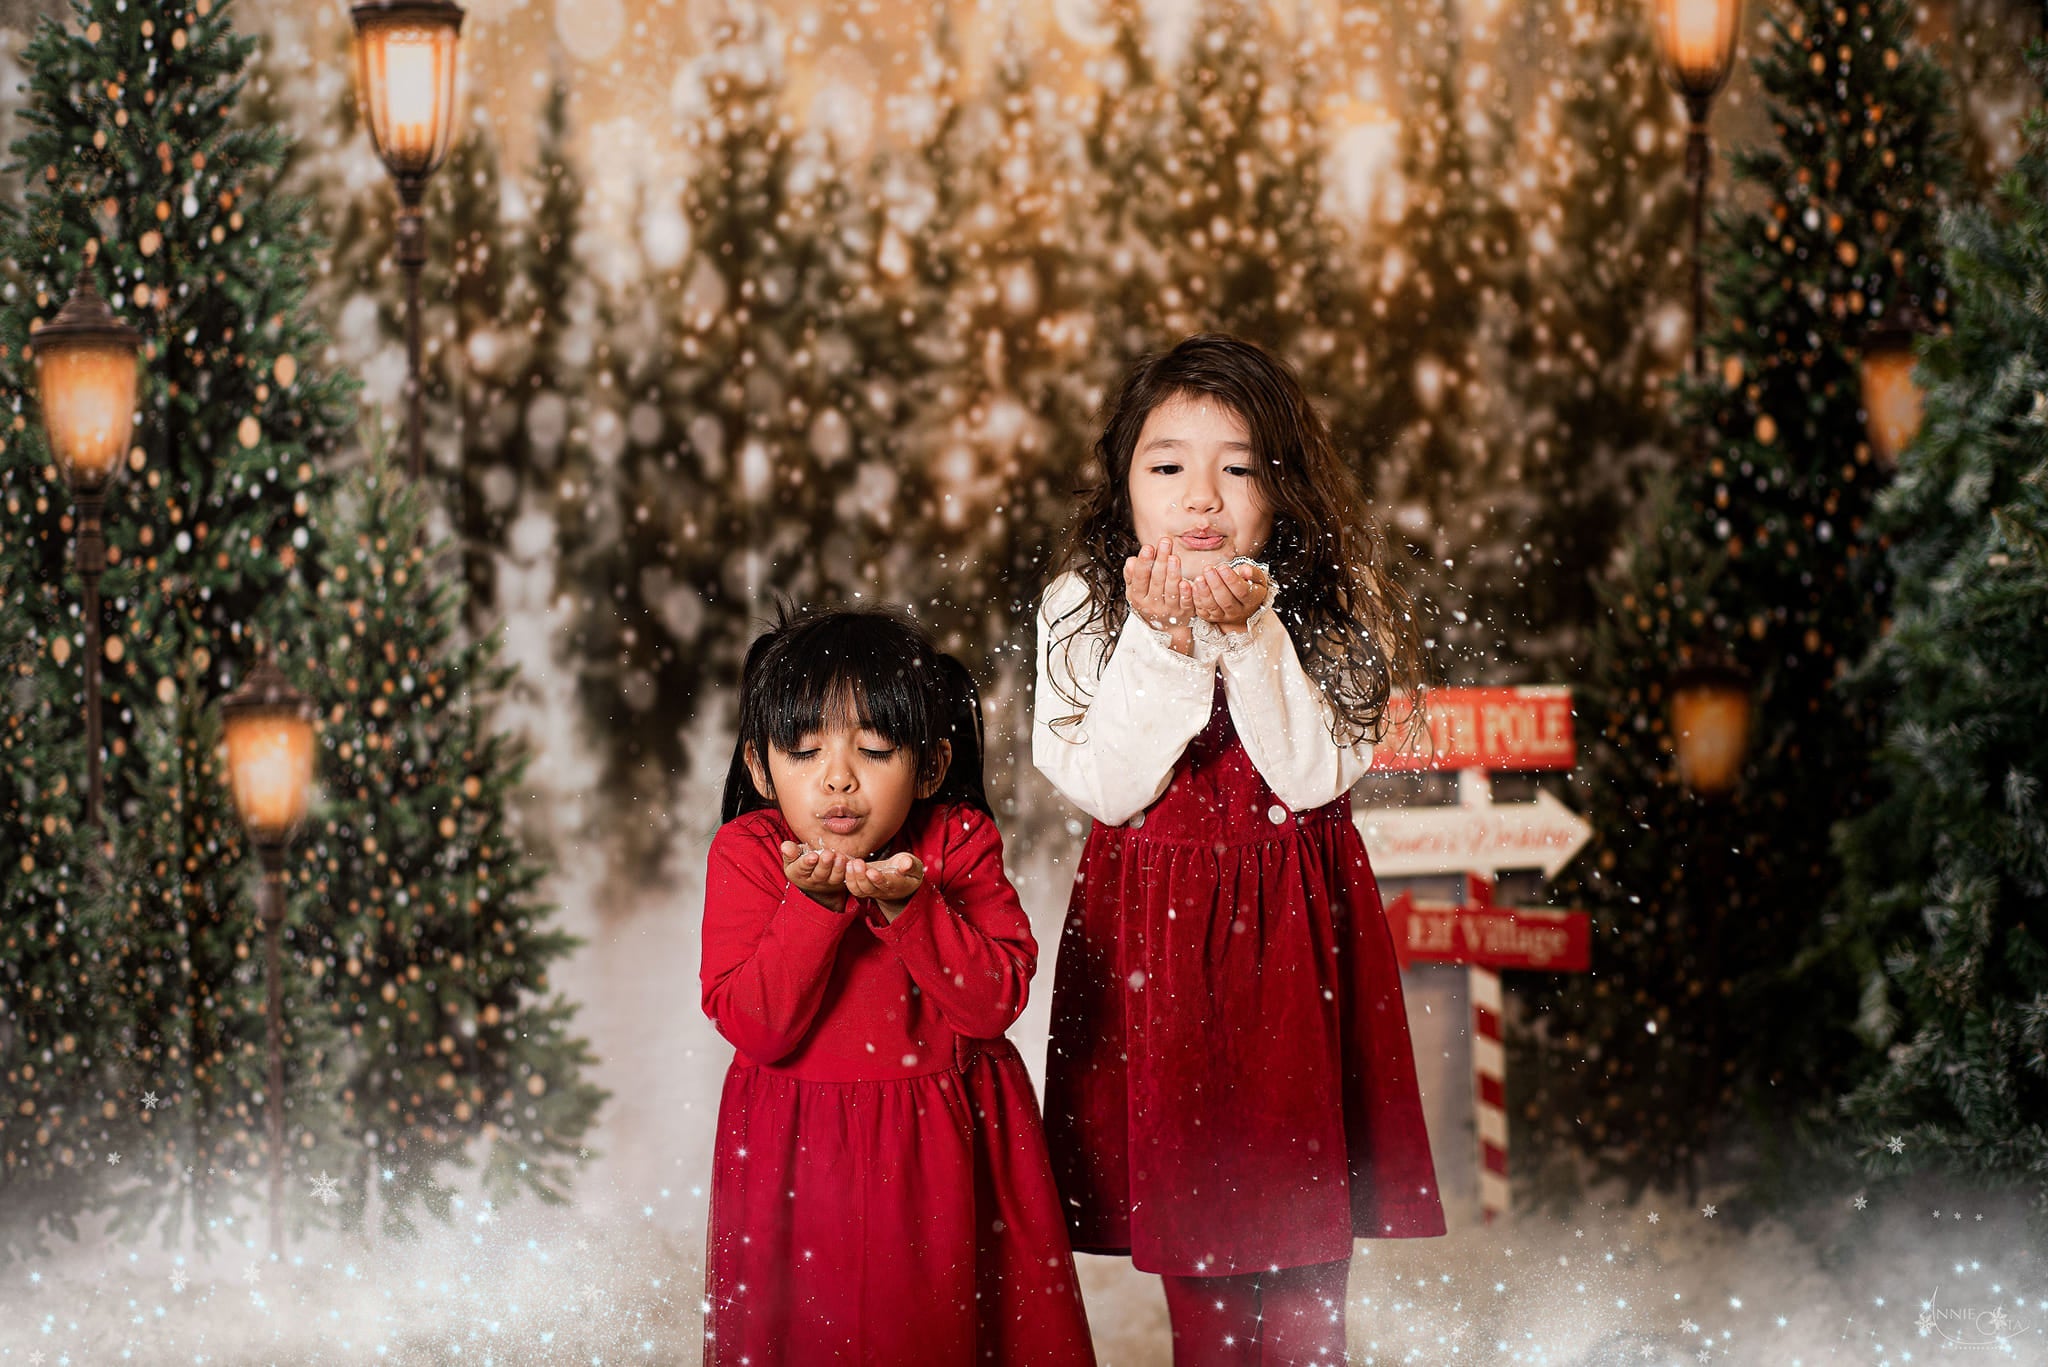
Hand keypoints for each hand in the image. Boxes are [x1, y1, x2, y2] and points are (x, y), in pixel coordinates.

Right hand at [781, 840, 848, 912]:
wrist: (813, 873)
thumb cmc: (801, 861)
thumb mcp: (792, 857)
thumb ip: (790, 851)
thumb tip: (785, 847)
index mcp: (797, 873)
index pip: (801, 868)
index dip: (807, 862)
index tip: (813, 856)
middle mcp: (812, 880)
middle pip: (819, 874)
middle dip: (824, 864)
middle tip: (828, 854)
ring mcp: (827, 883)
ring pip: (833, 877)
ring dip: (838, 867)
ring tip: (840, 856)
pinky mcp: (839, 882)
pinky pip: (845, 878)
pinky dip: (848, 870)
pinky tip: (849, 861)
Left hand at [845, 852, 925, 921]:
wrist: (901, 882)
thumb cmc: (909, 871)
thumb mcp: (915, 867)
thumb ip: (911, 865)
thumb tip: (907, 864)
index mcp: (899, 886)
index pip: (888, 884)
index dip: (878, 879)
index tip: (871, 872)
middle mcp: (884, 891)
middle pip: (870, 888)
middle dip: (861, 876)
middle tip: (857, 862)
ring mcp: (873, 891)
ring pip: (860, 890)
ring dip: (853, 878)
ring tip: (850, 863)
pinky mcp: (864, 888)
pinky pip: (854, 888)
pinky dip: (848, 878)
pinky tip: (847, 865)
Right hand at [1124, 538, 1195, 655]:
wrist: (1167, 628)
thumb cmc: (1150, 603)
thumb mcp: (1136, 592)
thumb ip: (1132, 576)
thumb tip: (1131, 561)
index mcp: (1138, 597)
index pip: (1140, 578)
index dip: (1144, 563)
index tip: (1148, 547)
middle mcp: (1152, 605)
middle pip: (1156, 581)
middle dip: (1161, 560)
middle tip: (1165, 543)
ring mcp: (1169, 609)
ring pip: (1170, 590)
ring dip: (1173, 573)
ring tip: (1174, 557)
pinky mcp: (1184, 612)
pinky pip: (1185, 602)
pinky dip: (1186, 592)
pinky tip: (1187, 582)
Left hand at [1192, 560, 1269, 633]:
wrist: (1240, 603)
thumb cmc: (1248, 586)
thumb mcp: (1256, 578)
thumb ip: (1252, 572)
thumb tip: (1246, 570)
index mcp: (1251, 600)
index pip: (1242, 592)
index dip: (1231, 580)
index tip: (1223, 567)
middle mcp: (1238, 611)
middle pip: (1226, 601)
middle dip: (1216, 584)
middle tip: (1208, 569)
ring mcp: (1224, 616)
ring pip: (1213, 607)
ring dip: (1204, 592)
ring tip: (1199, 578)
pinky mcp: (1211, 617)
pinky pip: (1203, 610)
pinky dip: (1197, 599)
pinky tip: (1194, 587)